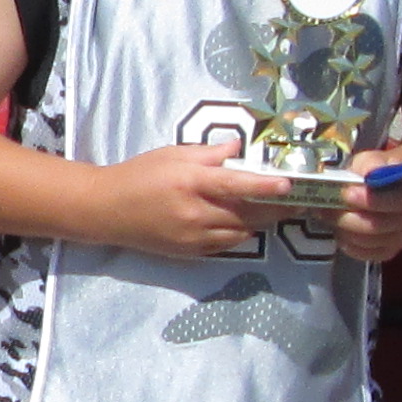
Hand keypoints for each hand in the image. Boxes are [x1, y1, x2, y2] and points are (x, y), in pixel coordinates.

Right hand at [85, 142, 290, 259]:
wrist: (107, 210)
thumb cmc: (139, 175)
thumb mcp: (172, 155)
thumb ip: (209, 152)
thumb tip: (238, 148)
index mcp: (190, 182)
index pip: (235, 185)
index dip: (264, 187)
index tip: (288, 185)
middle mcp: (195, 213)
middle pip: (246, 213)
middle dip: (274, 208)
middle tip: (294, 201)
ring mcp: (193, 237)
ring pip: (241, 232)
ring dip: (259, 222)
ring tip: (272, 211)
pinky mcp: (190, 252)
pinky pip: (227, 245)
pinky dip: (240, 234)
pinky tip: (244, 223)